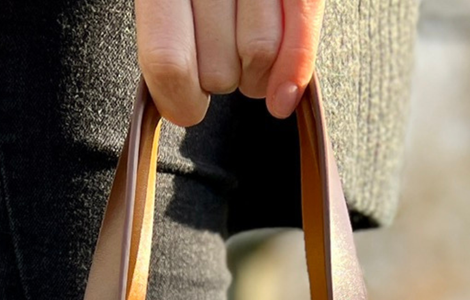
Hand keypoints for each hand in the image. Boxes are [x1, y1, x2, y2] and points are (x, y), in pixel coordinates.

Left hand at [135, 0, 325, 127]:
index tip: (185, 103)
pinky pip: (301, 22)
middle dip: (222, 79)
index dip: (178, 99)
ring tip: (244, 45)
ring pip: (259, 55)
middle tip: (218, 53)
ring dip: (256, 73)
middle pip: (218, 69)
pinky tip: (283, 96)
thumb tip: (182, 107)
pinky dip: (296, 66)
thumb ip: (168, 41)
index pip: (168, 60)